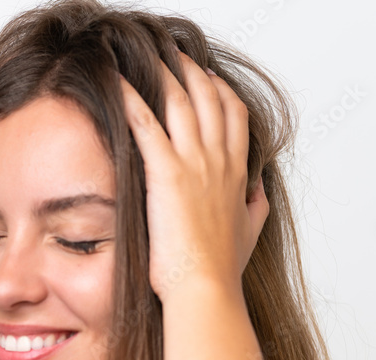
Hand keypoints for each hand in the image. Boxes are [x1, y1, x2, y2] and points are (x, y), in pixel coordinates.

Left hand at [118, 51, 268, 300]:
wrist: (205, 288)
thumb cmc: (220, 269)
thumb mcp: (249, 233)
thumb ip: (255, 207)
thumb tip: (258, 191)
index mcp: (237, 174)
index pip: (235, 117)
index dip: (222, 91)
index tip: (209, 78)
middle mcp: (219, 161)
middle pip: (210, 99)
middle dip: (192, 71)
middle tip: (176, 56)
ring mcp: (194, 164)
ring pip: (181, 101)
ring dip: (165, 74)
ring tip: (150, 58)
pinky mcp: (167, 173)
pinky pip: (145, 123)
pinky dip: (130, 97)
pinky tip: (117, 82)